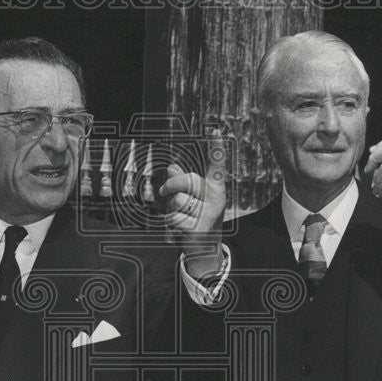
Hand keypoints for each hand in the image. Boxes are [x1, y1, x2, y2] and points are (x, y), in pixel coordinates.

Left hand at [159, 155, 225, 277]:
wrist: (204, 248)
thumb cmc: (195, 218)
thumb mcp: (190, 198)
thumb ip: (182, 182)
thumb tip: (171, 167)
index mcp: (215, 188)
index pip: (217, 166)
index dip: (216, 149)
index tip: (215, 132)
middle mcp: (216, 199)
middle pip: (188, 181)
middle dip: (171, 186)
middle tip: (164, 191)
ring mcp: (209, 214)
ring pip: (178, 201)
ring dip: (171, 209)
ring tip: (180, 216)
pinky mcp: (200, 228)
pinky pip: (174, 218)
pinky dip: (171, 223)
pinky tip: (181, 229)